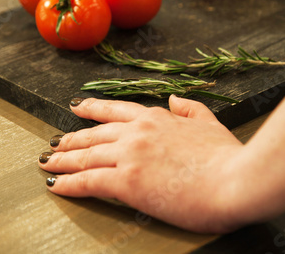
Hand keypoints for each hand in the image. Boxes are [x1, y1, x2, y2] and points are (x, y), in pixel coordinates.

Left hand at [38, 95, 245, 232]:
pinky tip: (56, 186)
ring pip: (85, 155)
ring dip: (63, 160)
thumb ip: (190, 108)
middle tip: (54, 143)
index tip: (76, 108)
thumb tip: (174, 99)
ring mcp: (130, 155)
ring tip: (48, 163)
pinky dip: (69, 184)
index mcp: (156, 118)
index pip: (114, 111)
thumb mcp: (210, 123)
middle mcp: (137, 132)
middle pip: (93, 134)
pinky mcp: (127, 182)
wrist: (237, 180)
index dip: (92, 110)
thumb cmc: (227, 157)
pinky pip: (88, 181)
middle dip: (70, 139)